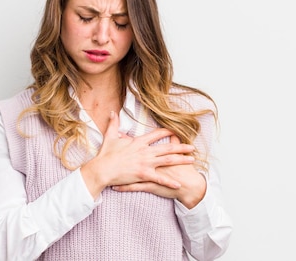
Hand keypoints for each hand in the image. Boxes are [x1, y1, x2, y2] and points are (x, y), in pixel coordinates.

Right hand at [80, 111, 195, 198]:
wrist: (102, 169)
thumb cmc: (106, 155)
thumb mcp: (110, 136)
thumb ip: (113, 123)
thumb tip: (112, 112)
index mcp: (139, 142)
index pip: (157, 134)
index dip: (167, 132)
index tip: (176, 132)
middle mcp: (145, 151)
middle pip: (167, 147)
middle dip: (181, 147)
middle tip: (192, 147)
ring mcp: (146, 162)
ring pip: (168, 161)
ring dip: (181, 160)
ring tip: (192, 160)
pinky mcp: (144, 174)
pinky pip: (160, 178)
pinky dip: (170, 182)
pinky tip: (179, 184)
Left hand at [111, 135, 207, 208]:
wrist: (189, 185)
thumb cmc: (184, 169)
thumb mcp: (179, 152)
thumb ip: (174, 142)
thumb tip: (173, 133)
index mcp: (155, 153)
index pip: (140, 144)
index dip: (129, 140)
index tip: (119, 136)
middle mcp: (150, 162)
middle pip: (131, 156)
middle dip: (119, 153)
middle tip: (107, 150)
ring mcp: (148, 174)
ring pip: (129, 172)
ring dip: (117, 172)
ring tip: (105, 171)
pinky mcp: (149, 185)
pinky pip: (133, 187)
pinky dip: (124, 187)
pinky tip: (114, 187)